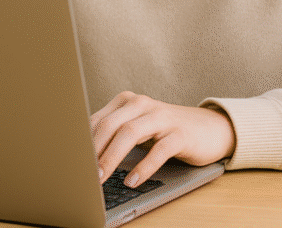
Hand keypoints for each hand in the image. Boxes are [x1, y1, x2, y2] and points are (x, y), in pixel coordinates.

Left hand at [90, 91, 235, 187]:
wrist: (209, 129)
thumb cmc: (165, 131)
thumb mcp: (138, 127)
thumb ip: (115, 133)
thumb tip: (84, 156)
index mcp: (128, 101)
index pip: (98, 120)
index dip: (83, 142)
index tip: (72, 162)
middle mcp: (143, 104)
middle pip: (111, 125)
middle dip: (94, 151)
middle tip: (83, 174)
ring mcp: (163, 117)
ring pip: (131, 133)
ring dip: (112, 157)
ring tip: (102, 178)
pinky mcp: (180, 134)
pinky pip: (159, 150)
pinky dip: (143, 167)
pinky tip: (132, 180)